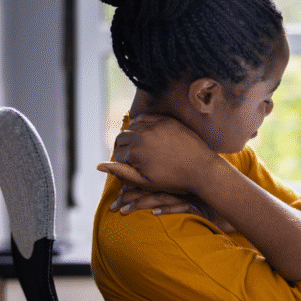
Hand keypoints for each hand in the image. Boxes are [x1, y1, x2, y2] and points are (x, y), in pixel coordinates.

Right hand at [97, 114, 218, 193]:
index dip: (121, 162)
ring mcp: (155, 125)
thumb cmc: (173, 180)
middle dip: (124, 148)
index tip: (130, 167)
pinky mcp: (167, 120)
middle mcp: (143, 135)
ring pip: (133, 126)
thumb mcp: (145, 182)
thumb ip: (121, 172)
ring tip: (140, 147)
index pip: (117, 153)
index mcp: (135, 151)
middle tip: (133, 157)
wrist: (202, 169)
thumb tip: (98, 166)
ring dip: (133, 135)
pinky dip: (143, 124)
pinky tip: (147, 133)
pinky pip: (147, 118)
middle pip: (122, 138)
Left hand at [110, 185, 237, 231]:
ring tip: (123, 212)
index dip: (129, 185)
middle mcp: (176, 183)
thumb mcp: (185, 190)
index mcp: (171, 176)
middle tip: (113, 207)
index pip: (147, 178)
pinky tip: (154, 214)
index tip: (116, 195)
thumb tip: (148, 198)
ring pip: (159, 197)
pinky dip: (167, 210)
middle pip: (148, 187)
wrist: (231, 198)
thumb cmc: (207, 196)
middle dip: (128, 197)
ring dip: (140, 204)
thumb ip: (168, 190)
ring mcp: (186, 194)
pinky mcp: (195, 204)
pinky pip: (179, 206)